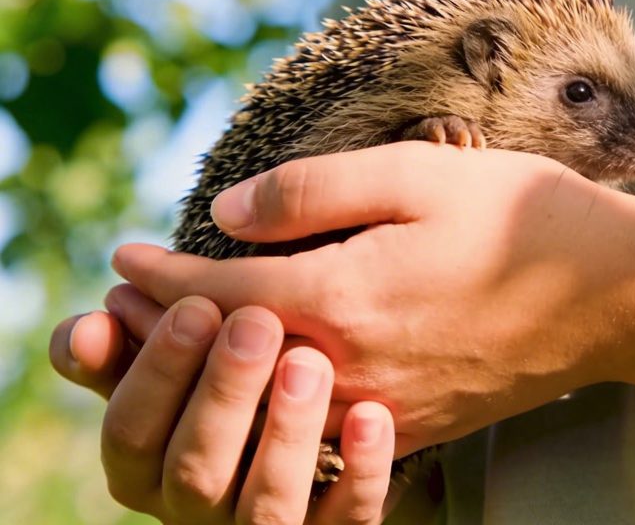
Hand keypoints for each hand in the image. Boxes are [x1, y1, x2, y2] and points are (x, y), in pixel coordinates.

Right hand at [50, 291, 396, 524]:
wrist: (311, 434)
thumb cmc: (225, 383)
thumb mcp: (173, 367)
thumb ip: (128, 350)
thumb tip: (90, 323)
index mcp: (147, 467)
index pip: (129, 433)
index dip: (156, 370)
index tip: (197, 303)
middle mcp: (197, 509)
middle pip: (194, 470)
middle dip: (222, 393)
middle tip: (257, 321)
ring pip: (267, 504)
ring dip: (286, 430)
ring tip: (310, 360)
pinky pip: (347, 518)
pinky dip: (361, 469)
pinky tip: (372, 412)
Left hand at [109, 142, 634, 453]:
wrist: (615, 295)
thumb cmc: (524, 217)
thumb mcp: (417, 173)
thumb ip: (312, 191)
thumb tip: (226, 212)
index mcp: (345, 299)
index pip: (221, 293)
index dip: (164, 276)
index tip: (123, 257)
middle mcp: (354, 367)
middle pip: (232, 356)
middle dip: (169, 329)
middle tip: (122, 306)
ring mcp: (388, 407)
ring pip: (271, 393)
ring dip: (217, 362)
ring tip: (181, 335)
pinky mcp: (420, 424)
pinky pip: (324, 414)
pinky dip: (278, 388)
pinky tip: (272, 366)